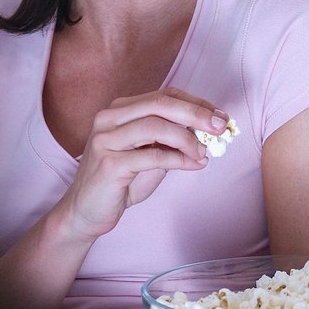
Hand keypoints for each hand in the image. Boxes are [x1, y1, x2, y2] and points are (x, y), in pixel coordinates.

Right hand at [60, 89, 228, 242]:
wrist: (87, 212)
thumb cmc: (121, 182)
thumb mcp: (151, 155)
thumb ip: (173, 141)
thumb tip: (208, 131)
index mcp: (120, 110)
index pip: (164, 96)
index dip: (196, 103)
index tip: (220, 116)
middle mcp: (109, 118)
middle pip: (160, 104)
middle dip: (196, 113)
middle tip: (221, 127)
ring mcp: (106, 139)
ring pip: (155, 126)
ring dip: (187, 139)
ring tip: (203, 152)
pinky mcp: (108, 164)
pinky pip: (151, 156)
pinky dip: (178, 159)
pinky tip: (193, 164)